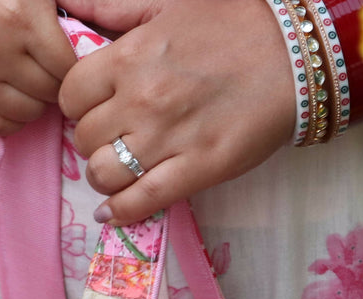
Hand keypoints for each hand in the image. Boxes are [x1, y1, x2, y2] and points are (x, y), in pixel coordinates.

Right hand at [0, 0, 75, 135]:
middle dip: (54, 86)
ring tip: (30, 86)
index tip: (69, 62)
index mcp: (19, 16)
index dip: (73, 68)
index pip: (67, 68)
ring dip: (32, 105)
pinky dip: (4, 122)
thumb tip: (97, 47)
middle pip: (46, 93)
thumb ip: (68, 9)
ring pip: (21, 114)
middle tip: (49, 74)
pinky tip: (9, 105)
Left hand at [58, 0, 294, 224]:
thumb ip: (113, 6)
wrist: (295, 55)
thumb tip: (67, 4)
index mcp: (129, 57)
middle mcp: (141, 100)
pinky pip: (141, 200)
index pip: (71, 95)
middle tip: (114, 138)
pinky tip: (113, 215)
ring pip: (104, 174)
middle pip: (85, 138)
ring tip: (118, 171)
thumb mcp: (166, 1)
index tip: (97, 107)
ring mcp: (167, 139)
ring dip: (105, 176)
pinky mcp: (196, 170)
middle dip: (94, 140)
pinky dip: (121, 212)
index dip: (79, 105)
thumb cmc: (234, 22)